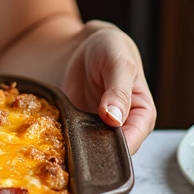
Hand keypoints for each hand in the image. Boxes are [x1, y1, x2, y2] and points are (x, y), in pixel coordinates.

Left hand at [59, 20, 155, 154]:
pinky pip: (72, 136)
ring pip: (90, 147)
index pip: (132, 142)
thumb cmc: (112, 50)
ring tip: (59, 138)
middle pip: (110, 150)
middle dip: (93, 149)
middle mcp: (124, 126)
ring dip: (76, 145)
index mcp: (142, 115)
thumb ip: (119, 92)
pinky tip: (51, 131)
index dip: (115, 147)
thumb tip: (114, 119)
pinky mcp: (81, 123)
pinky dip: (63, 135)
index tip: (94, 141)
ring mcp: (101, 126)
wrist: (90, 44)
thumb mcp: (119, 65)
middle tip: (72, 139)